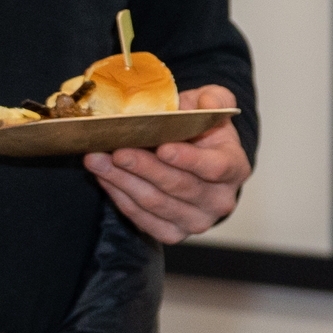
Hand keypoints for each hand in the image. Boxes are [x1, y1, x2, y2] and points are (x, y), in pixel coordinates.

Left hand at [88, 87, 249, 244]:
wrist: (196, 162)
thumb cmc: (201, 131)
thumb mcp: (212, 105)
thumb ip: (214, 98)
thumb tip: (207, 104)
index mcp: (235, 167)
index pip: (214, 167)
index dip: (188, 160)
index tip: (162, 147)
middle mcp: (220, 200)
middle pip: (178, 186)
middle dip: (143, 167)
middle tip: (116, 150)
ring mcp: (196, 221)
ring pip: (154, 203)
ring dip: (122, 181)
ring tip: (97, 160)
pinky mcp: (172, 233)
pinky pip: (141, 218)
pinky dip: (119, 196)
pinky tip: (104, 177)